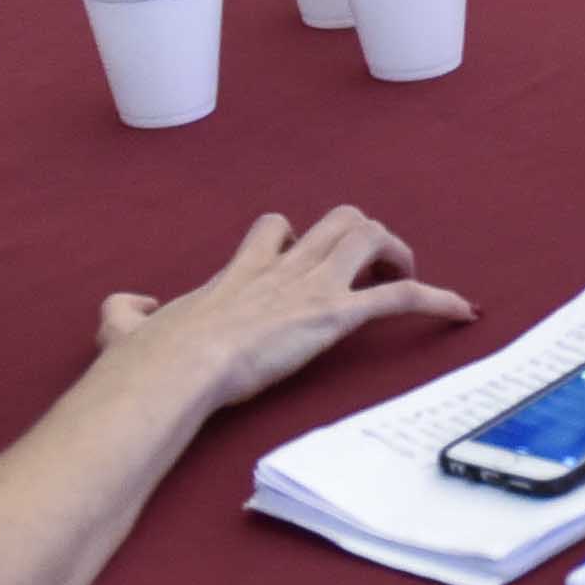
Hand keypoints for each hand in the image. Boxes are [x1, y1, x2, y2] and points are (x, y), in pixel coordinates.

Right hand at [99, 209, 471, 416]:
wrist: (177, 365)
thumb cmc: (151, 357)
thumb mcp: (122, 328)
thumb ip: (124, 313)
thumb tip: (129, 308)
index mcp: (239, 273)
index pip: (274, 230)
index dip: (295, 240)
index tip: (304, 261)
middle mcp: (282, 268)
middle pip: (337, 219)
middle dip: (361, 237)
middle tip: (369, 272)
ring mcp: (312, 287)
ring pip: (370, 237)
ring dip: (397, 256)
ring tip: (406, 282)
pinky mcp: (336, 315)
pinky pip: (401, 297)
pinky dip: (437, 299)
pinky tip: (462, 311)